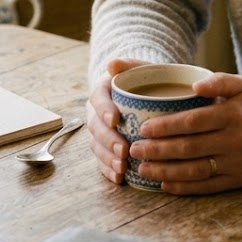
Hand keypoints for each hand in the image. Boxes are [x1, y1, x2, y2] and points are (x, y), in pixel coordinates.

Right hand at [87, 57, 146, 184]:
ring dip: (108, 158)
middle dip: (108, 141)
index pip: (98, 99)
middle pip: (96, 128)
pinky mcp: (106, 146)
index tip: (115, 119)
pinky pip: (102, 160)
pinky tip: (119, 178)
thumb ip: (127, 64)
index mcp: (102, 91)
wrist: (145, 90)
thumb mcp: (139, 67)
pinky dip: (108, 170)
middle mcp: (97, 112)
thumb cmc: (143, 78)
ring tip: (122, 168)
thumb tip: (113, 64)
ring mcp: (100, 131)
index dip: (103, 110)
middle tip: (124, 150)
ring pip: (97, 146)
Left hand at [130, 73, 241, 194]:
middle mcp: (235, 140)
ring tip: (143, 169)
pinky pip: (207, 186)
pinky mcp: (238, 180)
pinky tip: (164, 184)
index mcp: (233, 114)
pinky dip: (184, 187)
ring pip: (195, 170)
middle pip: (189, 148)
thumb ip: (219, 81)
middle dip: (158, 150)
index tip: (143, 128)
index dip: (166, 127)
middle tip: (134, 150)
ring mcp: (236, 163)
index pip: (192, 122)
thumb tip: (194, 86)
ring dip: (165, 171)